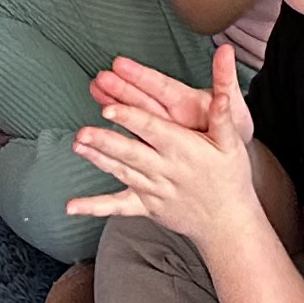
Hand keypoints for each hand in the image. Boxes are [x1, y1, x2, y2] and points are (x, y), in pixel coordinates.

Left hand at [67, 45, 263, 236]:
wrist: (228, 221)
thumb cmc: (230, 175)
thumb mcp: (231, 140)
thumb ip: (222, 109)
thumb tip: (222, 81)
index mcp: (183, 149)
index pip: (153, 129)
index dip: (131, 118)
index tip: (111, 108)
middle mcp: (165, 170)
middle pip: (131, 152)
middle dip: (106, 141)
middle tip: (83, 132)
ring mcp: (154, 191)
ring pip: (122, 173)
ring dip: (98, 159)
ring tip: (77, 145)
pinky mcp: (147, 207)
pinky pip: (119, 207)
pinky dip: (95, 207)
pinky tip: (72, 206)